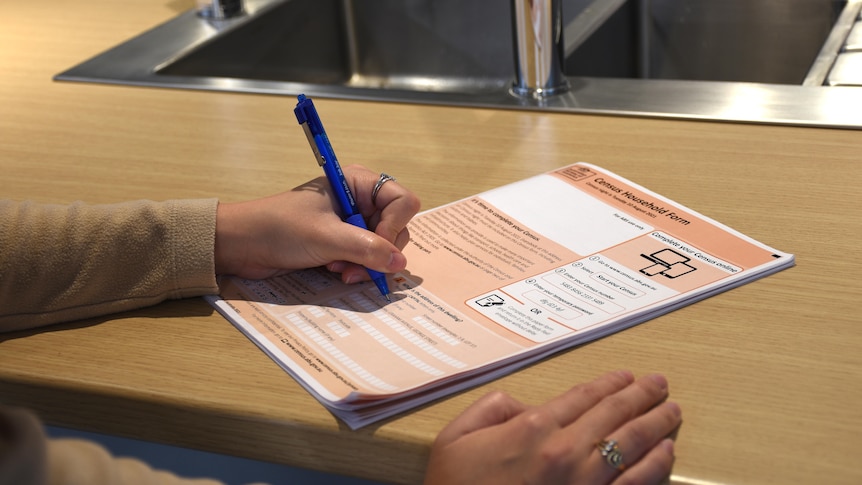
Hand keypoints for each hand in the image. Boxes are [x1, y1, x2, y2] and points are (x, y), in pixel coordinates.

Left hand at [214, 165, 420, 280]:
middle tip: (355, 267)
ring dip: (366, 264)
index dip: (396, 226)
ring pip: (383, 247)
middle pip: (397, 227)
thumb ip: (367, 249)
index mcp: (357, 183)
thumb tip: (400, 264)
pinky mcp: (342, 242)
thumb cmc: (278, 228)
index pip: (402, 201)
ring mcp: (352, 222)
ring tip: (340, 271)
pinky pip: (366, 257)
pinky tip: (336, 272)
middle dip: (379, 251)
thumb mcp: (326, 238)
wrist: (242, 244)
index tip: (378, 245)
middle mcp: (359, 200)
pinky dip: (357, 268)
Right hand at [423, 371, 680, 484]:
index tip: (626, 376)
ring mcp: (585, 483)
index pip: (582, 397)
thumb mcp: (456, 438)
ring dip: (656, 423)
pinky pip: (636, 484)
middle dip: (641, 395)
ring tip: (671, 410)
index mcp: (533, 428)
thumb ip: (490, 409)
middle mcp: (565, 451)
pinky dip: (657, 465)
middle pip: (614, 414)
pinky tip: (666, 451)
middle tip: (660, 383)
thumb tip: (522, 403)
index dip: (609, 383)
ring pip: (632, 444)